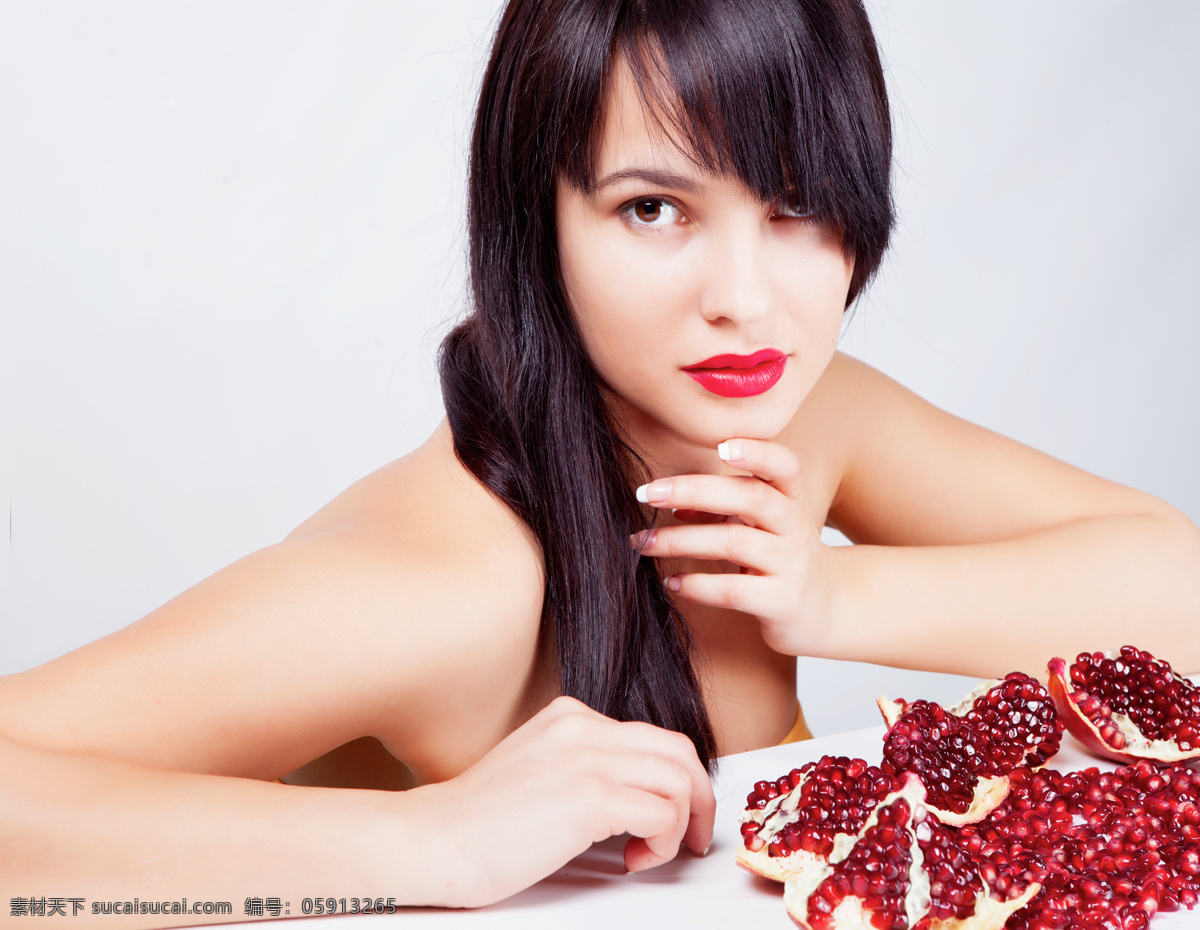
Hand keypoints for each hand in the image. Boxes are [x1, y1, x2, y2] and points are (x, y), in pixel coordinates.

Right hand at [411, 696, 714, 907]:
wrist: (434, 840)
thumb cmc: (479, 823)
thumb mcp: (540, 770)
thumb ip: (584, 766)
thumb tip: (639, 795)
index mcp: (570, 716)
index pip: (652, 737)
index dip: (678, 779)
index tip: (679, 816)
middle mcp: (582, 726)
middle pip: (678, 750)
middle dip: (701, 797)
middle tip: (696, 837)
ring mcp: (586, 758)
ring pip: (679, 778)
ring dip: (682, 824)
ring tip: (654, 853)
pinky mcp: (589, 796)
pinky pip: (663, 813)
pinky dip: (665, 842)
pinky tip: (635, 859)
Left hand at [631, 438, 836, 656]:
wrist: (823, 609)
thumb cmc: (778, 555)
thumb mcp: (757, 524)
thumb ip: (718, 506)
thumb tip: (668, 501)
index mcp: (789, 498)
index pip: (784, 465)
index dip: (757, 452)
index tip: (721, 445)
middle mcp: (794, 526)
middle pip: (750, 497)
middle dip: (693, 490)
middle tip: (646, 493)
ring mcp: (791, 564)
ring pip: (734, 542)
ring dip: (681, 540)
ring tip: (643, 544)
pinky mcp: (781, 602)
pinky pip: (735, 591)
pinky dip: (698, 586)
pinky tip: (672, 584)